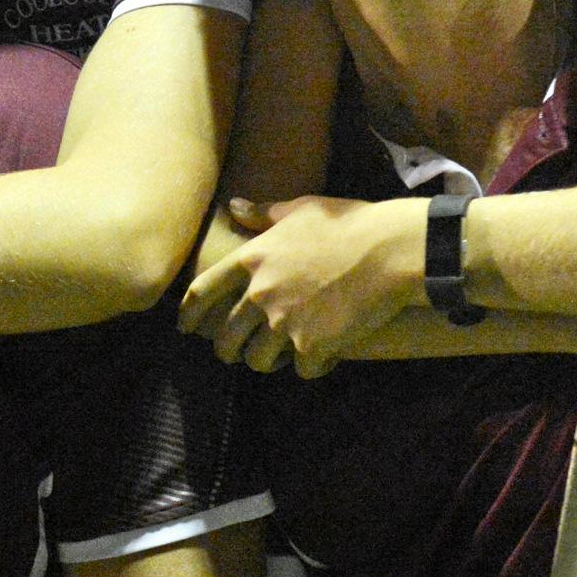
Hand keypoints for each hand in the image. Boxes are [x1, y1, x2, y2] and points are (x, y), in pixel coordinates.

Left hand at [180, 195, 424, 375]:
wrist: (392, 250)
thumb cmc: (350, 223)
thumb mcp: (301, 210)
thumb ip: (263, 214)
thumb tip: (232, 206)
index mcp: (252, 259)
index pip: (203, 292)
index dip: (189, 313)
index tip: (185, 327)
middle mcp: (261, 293)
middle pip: (226, 337)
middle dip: (227, 351)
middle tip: (236, 355)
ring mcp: (285, 321)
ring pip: (257, 360)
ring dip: (266, 363)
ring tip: (279, 359)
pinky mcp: (312, 345)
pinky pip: (300, 370)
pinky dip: (311, 367)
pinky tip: (322, 359)